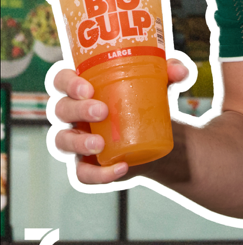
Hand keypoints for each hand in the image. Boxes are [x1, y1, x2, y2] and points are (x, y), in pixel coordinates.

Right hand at [54, 59, 187, 184]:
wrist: (155, 136)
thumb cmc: (146, 100)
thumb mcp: (158, 84)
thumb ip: (170, 72)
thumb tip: (180, 70)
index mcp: (83, 87)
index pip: (61, 80)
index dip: (67, 82)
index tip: (87, 87)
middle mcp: (73, 113)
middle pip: (60, 109)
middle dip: (77, 109)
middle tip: (101, 111)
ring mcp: (77, 140)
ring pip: (62, 141)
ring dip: (78, 142)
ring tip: (100, 144)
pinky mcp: (86, 165)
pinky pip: (82, 174)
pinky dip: (98, 174)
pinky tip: (120, 168)